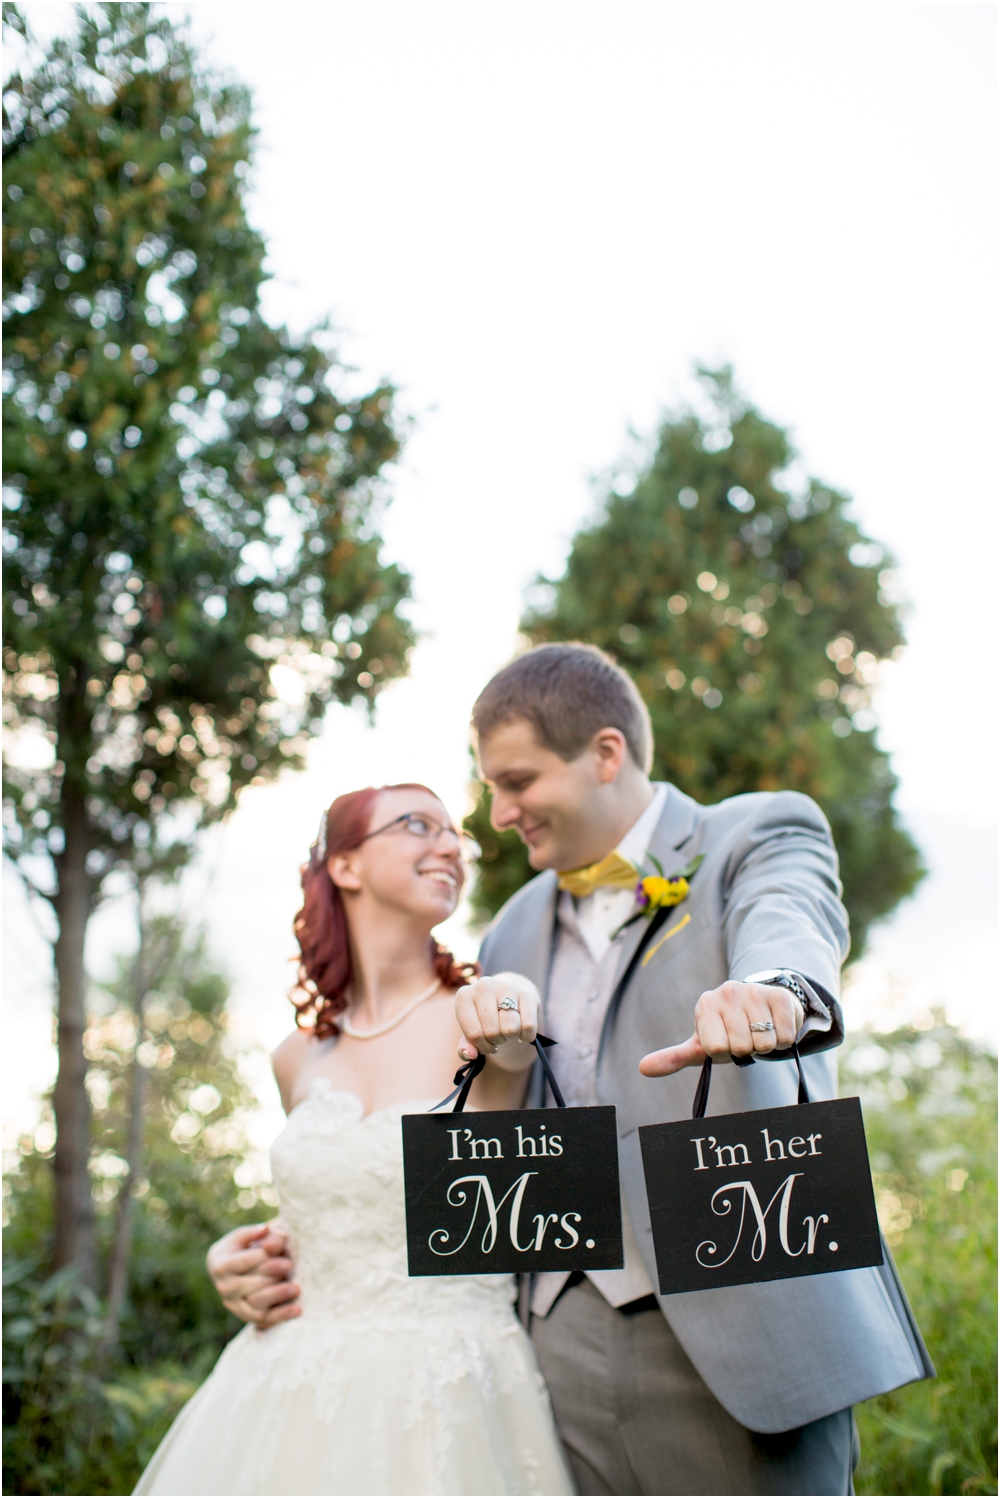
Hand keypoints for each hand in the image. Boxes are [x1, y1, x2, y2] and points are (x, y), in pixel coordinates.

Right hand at [206, 1220, 301, 1329]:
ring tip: (296, 1287)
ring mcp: (234, 1304)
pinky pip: (263, 1320)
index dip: (263, 1255)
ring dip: (278, 1295)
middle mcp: (224, 1287)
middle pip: (250, 1284)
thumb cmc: (246, 1246)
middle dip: (272, 1274)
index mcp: (220, 1264)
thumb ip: (257, 1233)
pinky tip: (297, 1309)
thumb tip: (267, 1231)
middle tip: (290, 1266)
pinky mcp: (246, 1316)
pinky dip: (281, 1316)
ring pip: (257, 1304)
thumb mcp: (248, 1235)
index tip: (281, 1247)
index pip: (244, 1262)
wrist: (239, 1268)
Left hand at [455, 972, 539, 1069]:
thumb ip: (465, 1047)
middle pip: (492, 1032)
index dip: (483, 1047)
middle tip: (498, 1034)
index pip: (474, 1035)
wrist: (508, 996)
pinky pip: (528, 1025)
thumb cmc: (485, 1018)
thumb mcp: (471, 1031)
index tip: (486, 1044)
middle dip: (497, 1040)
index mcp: (464, 997)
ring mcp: (505, 986)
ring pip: (511, 1028)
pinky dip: (527, 1035)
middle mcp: (483, 986)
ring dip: (511, 1037)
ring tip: (508, 1029)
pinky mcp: (526, 992)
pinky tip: (522, 1030)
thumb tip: (471, 1055)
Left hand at [638, 981, 803, 1076]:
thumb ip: (673, 1058)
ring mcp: (754, 991)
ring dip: (766, 1046)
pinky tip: (775, 1027)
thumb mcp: (701, 1045)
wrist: (762, 1006)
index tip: (725, 1044)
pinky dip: (784, 1040)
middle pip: (742, 1047)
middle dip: (746, 1050)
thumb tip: (642, 1068)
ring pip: (765, 1043)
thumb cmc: (728, 1031)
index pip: (716, 1048)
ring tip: (760, 1032)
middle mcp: (728, 992)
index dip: (724, 1053)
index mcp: (705, 1005)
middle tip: (745, 1037)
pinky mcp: (780, 996)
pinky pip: (786, 1037)